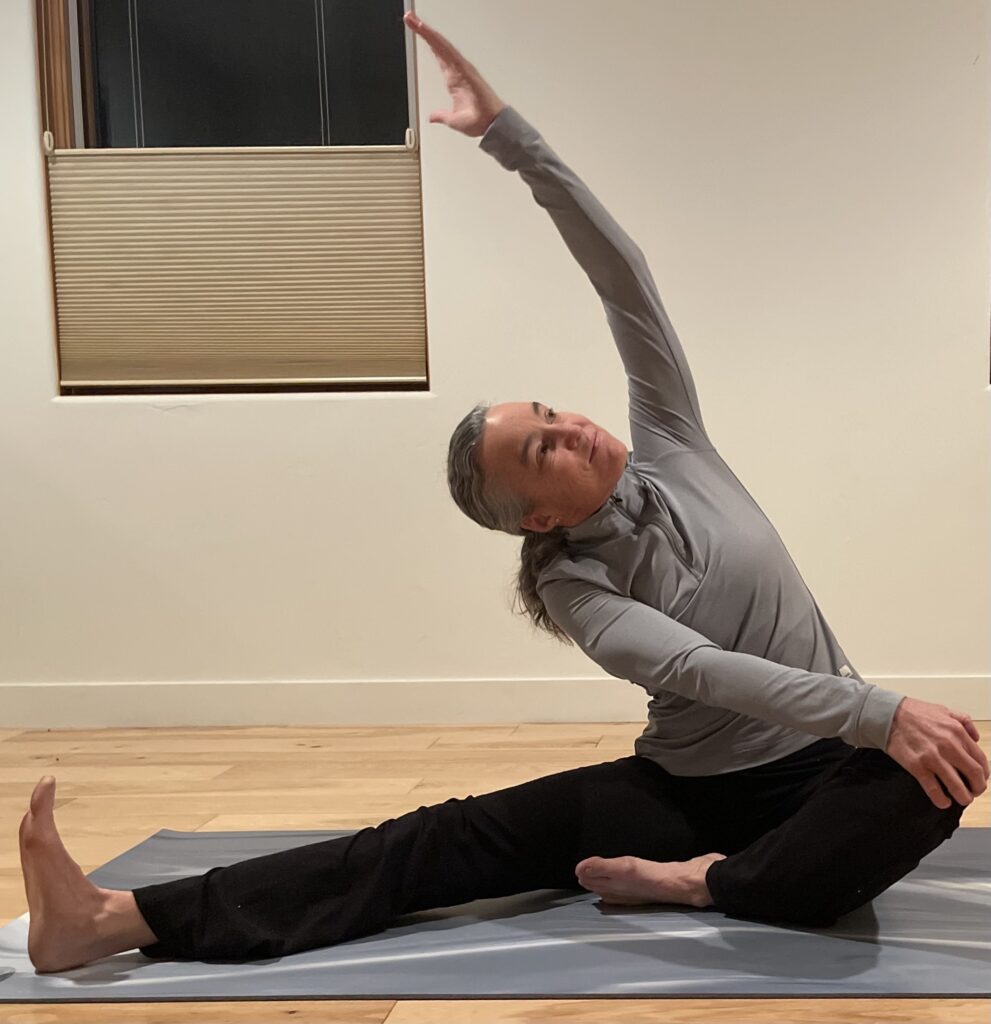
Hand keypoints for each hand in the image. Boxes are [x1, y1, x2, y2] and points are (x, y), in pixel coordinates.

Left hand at [404, 11, 505, 136]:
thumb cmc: (479, 120)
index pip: (438, 56)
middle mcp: (457, 70)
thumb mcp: (452, 120)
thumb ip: (441, 116)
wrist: (491, 126)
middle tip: (409, 18)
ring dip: (428, 33)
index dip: (428, 43)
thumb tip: (432, 117)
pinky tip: (428, 33)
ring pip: (441, 45)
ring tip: (415, 21)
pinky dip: (438, 42)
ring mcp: (461, 68)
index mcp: (454, 79)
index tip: (416, 31)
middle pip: (437, 46)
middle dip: (423, 31)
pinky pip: (448, 52)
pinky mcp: (464, 69)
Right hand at [885, 696, 988, 808]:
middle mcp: (948, 746)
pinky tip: (943, 801)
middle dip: (977, 788)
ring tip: (961, 799)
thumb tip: (975, 737)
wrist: (887, 714)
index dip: (984, 774)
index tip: (980, 779)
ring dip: (963, 797)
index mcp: (957, 732)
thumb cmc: (913, 712)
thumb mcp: (944, 709)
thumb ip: (964, 721)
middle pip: (974, 775)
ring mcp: (933, 758)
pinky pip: (934, 790)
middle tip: (973, 792)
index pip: (981, 760)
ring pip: (958, 787)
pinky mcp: (917, 766)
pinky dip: (941, 800)